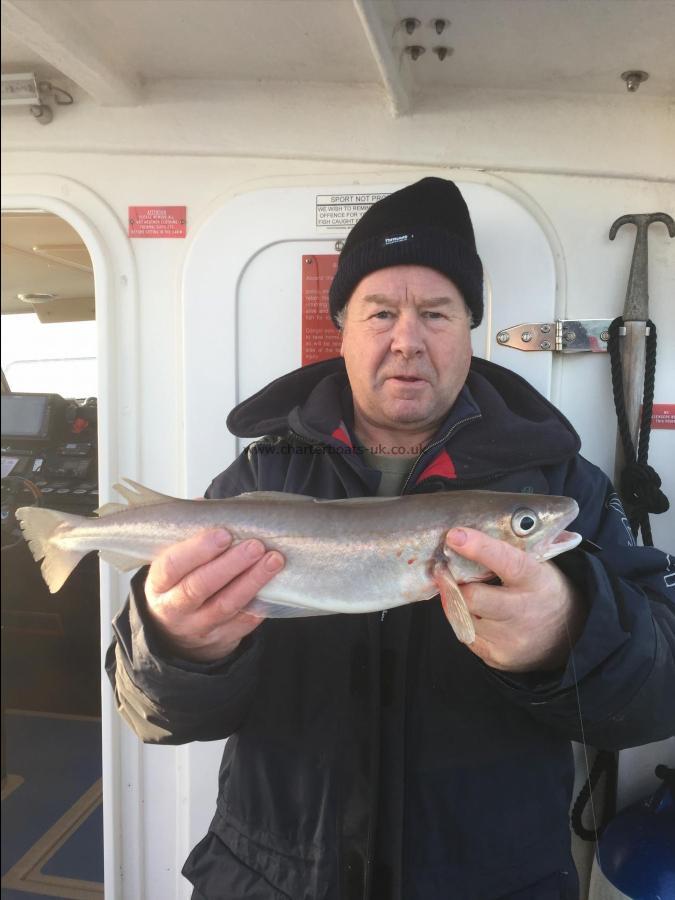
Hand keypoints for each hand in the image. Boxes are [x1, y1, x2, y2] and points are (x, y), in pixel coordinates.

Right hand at [144, 529, 283, 662]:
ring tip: (274, 560)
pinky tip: (277, 587)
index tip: (224, 534)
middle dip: (231, 564)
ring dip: (252, 581)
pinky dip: (260, 605)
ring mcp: (198, 627)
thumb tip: (204, 504)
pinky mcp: (222, 640)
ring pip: (226, 605)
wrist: (177, 636)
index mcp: (159, 584)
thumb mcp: (173, 564)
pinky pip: (243, 623)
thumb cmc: (180, 585)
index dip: (197, 550)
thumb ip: (188, 535)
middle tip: (256, 545)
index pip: (172, 566)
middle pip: (200, 586)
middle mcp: (175, 608)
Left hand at [443, 527, 585, 671]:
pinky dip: (465, 620)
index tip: (455, 536)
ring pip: (463, 615)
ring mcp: (510, 639)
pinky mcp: (496, 657)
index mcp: (536, 580)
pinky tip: (481, 615)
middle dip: (453, 583)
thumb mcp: (537, 565)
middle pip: (473, 597)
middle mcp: (524, 612)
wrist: (568, 636)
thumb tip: (464, 534)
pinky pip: (464, 632)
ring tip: (474, 594)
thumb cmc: (542, 588)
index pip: (508, 562)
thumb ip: (506, 552)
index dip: (480, 549)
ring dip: (460, 602)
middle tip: (444, 570)